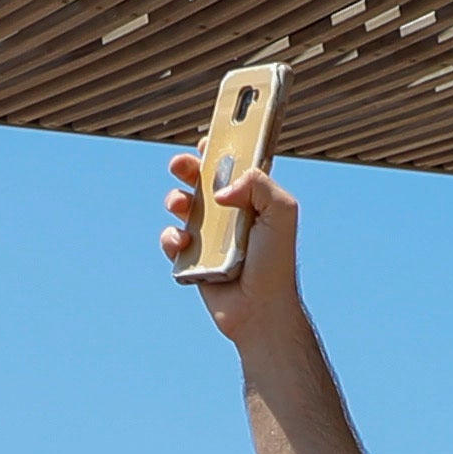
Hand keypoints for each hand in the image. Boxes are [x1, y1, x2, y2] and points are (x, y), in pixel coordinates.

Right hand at [158, 153, 304, 342]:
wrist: (260, 310)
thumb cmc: (276, 263)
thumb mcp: (281, 212)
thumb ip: (259, 184)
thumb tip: (221, 189)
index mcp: (251, 199)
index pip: (232, 166)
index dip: (218, 151)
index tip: (207, 143)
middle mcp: (229, 215)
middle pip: (200, 180)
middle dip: (186, 168)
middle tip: (180, 166)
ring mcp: (209, 236)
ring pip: (181, 206)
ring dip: (175, 199)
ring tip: (181, 206)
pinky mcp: (192, 259)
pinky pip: (171, 240)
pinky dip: (171, 238)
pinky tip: (184, 244)